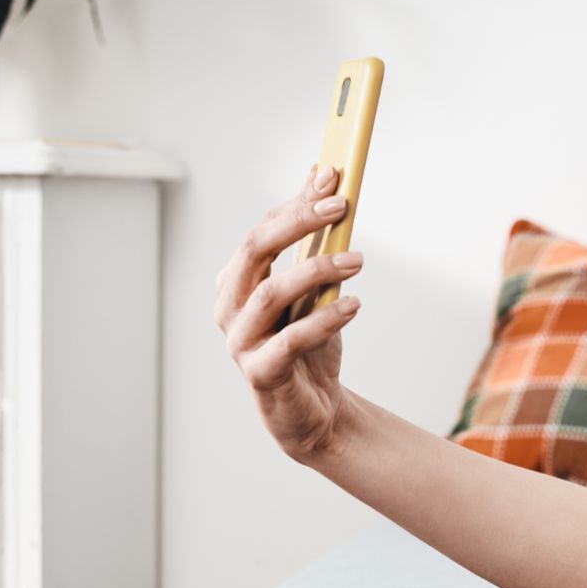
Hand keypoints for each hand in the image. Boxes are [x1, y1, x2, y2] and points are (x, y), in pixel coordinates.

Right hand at [213, 163, 364, 460]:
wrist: (315, 413)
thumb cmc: (311, 346)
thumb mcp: (315, 288)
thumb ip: (313, 237)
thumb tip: (320, 174)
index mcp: (237, 281)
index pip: (262, 231)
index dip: (296, 203)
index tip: (333, 177)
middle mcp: (229, 307)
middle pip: (255, 251)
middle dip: (298, 222)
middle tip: (342, 206)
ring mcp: (240, 341)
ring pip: (272, 294)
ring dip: (318, 270)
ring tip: (357, 261)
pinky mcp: (261, 374)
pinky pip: (290, 341)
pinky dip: (323, 320)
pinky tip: (353, 306)